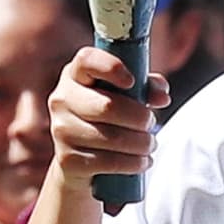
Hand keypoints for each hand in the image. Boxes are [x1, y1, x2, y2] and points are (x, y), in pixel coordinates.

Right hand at [48, 48, 163, 179]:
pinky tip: (142, 161)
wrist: (78, 163)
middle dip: (139, 117)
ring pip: (112, 137)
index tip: (132, 81)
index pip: (87, 60)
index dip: (111, 67)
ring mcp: (61, 130)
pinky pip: (110, 162)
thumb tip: (162, 96)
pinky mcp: (68, 160)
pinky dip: (134, 163)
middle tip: (151, 123)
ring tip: (150, 144)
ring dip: (141, 143)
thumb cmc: (107, 120)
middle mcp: (62, 99)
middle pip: (107, 106)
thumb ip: (146, 88)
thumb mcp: (127, 97)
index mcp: (75, 75)